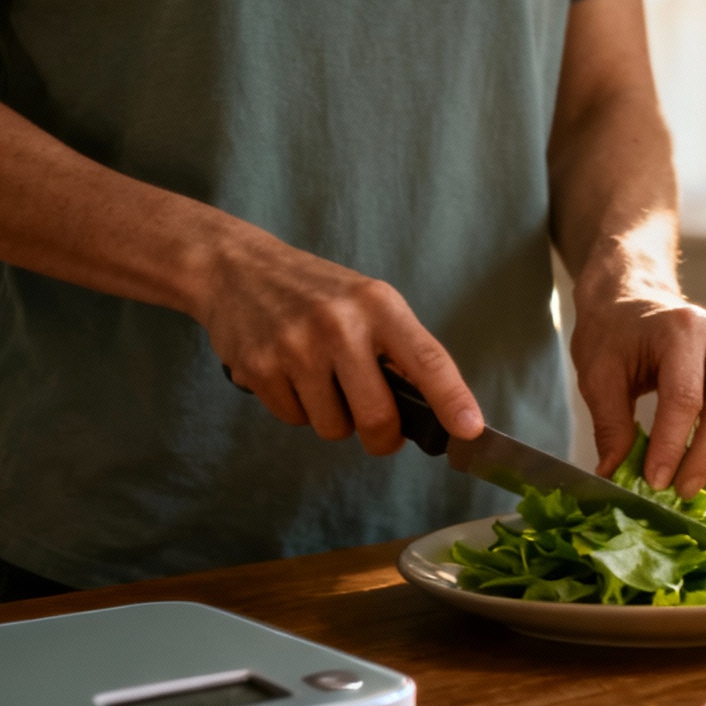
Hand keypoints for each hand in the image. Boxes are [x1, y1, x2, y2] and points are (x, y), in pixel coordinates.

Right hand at [196, 230, 483, 453]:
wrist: (235, 268)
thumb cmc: (315, 292)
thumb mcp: (367, 302)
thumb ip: (399, 349)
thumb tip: (436, 410)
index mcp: (378, 305)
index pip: (427, 360)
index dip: (452, 400)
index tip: (470, 429)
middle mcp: (339, 325)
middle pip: (377, 417)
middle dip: (383, 437)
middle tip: (380, 432)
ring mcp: (296, 347)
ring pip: (334, 428)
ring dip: (334, 419)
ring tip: (322, 382)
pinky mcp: (260, 368)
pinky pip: (294, 419)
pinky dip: (297, 409)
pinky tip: (289, 375)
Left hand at [571, 290, 705, 497]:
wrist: (633, 299)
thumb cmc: (614, 334)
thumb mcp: (597, 376)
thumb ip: (610, 426)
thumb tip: (615, 475)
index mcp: (681, 330)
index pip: (685, 398)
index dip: (673, 446)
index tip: (655, 482)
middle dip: (705, 459)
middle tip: (680, 492)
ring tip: (702, 486)